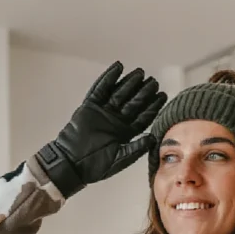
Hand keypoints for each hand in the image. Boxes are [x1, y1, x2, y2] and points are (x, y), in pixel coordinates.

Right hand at [35, 61, 166, 196]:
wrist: (73, 164)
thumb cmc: (96, 165)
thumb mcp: (120, 159)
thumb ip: (136, 148)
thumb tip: (153, 138)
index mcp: (126, 132)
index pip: (142, 117)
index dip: (152, 107)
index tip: (162, 96)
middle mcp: (116, 120)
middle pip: (133, 103)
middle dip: (144, 92)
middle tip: (154, 82)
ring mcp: (103, 112)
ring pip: (119, 93)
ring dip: (129, 83)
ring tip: (140, 73)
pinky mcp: (90, 106)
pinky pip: (100, 89)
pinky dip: (109, 78)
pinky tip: (118, 67)